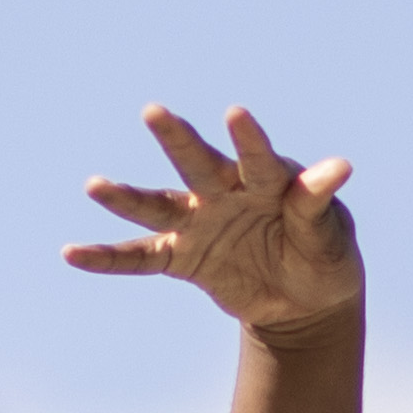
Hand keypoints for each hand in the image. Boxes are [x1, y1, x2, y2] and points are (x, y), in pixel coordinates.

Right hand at [68, 106, 361, 345]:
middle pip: (198, 164)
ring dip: (127, 196)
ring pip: (158, 204)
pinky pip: (139, 257)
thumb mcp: (328, 235)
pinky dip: (107, 257)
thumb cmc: (322, 255)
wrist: (303, 299)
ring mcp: (198, 222)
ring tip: (95, 185)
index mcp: (268, 181)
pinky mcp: (181, 256)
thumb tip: (340, 167)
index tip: (235, 115)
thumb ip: (319, 202)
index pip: (257, 158)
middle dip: (177, 139)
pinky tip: (73, 253)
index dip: (248, 139)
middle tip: (154, 112)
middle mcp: (225, 192)